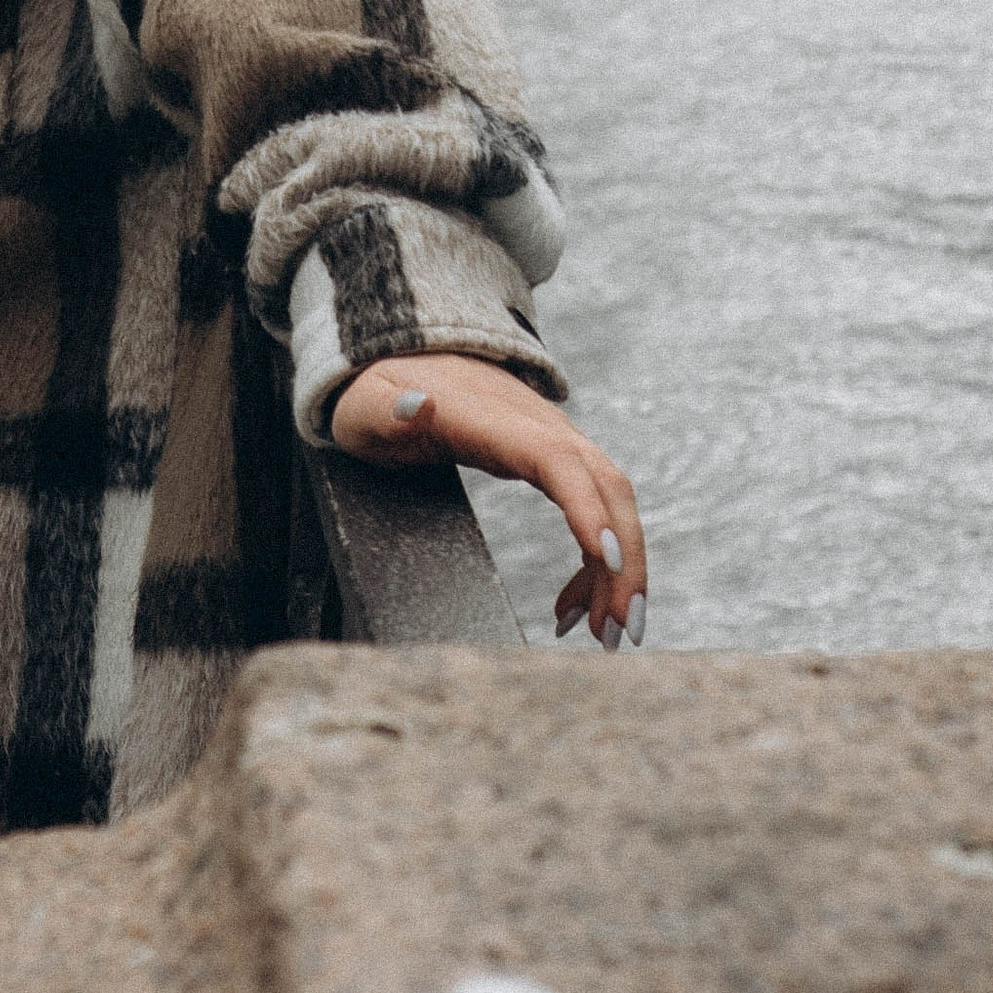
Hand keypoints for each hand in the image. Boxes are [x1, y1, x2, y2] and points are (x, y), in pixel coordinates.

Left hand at [330, 352, 646, 649]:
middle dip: (625, 559)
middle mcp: (540, 426)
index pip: (555, 459)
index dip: (586, 506)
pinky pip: (595, 512)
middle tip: (623, 631)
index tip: (606, 561)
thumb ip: (389, 410)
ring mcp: (554, 442)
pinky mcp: (555, 461)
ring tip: (604, 636)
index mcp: (492, 419)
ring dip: (619, 570)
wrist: (404, 356)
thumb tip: (418, 404)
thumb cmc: (380, 392)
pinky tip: (571, 608)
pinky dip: (594, 564)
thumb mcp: (367, 407)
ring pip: (611, 502)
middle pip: (605, 486)